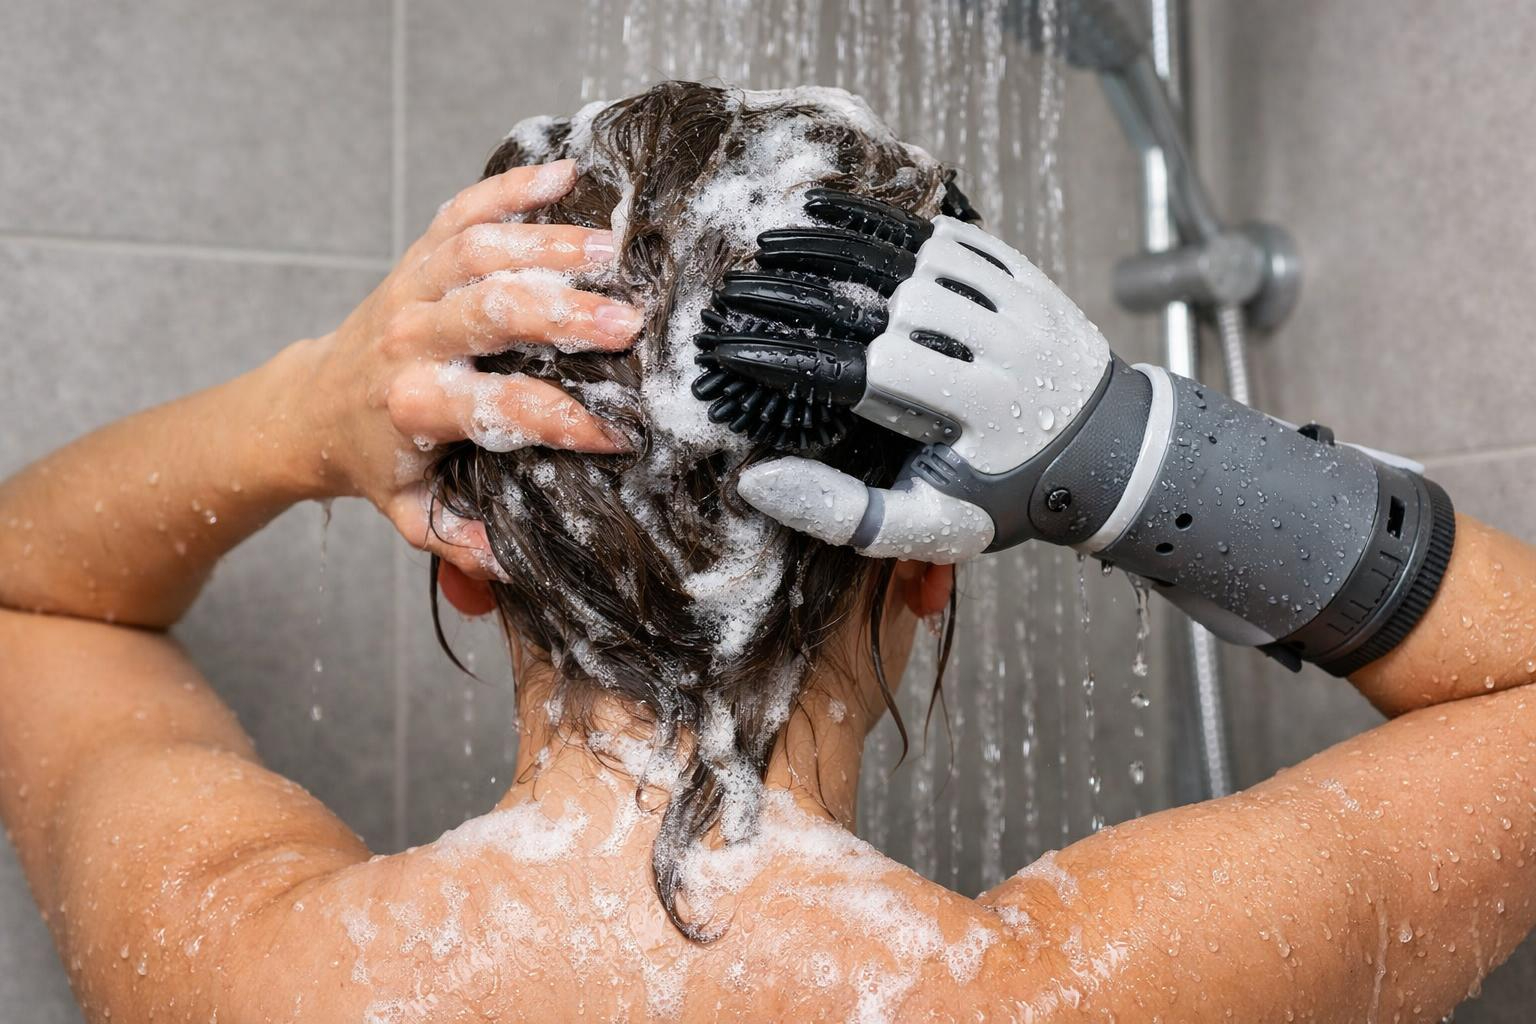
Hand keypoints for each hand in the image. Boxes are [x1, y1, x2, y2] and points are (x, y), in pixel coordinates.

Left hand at [291, 159, 642, 578]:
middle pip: (490, 310)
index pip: (500, 407)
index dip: (562, 420)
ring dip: (549, 245)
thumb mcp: (413, 512)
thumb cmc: (375, 460)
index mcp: (416, 404)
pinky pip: (463, 209)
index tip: (618, 433)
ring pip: (480, 248)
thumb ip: (459, 538)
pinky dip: (512, 186)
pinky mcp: (417, 256)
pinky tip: (566, 174)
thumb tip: (507, 565)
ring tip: (612, 249)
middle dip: (563, 314)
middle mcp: (411, 337)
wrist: (309, 405)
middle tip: (629, 321)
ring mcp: (413, 287)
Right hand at [693, 188, 1111, 562]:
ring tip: (770, 247)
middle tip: (735, 292)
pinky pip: (944, 235)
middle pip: (881, 306)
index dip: (786, 360)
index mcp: (980, 416)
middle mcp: (1003, 351)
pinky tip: (829, 211)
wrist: (1110, 454)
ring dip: (834, 248)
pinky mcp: (1021, 272)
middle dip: (796, 296)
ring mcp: (1017, 304)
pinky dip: (883, 222)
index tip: (728, 352)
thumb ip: (844, 512)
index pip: (860, 373)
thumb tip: (758, 481)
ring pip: (910, 260)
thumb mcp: (931, 527)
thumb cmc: (1006, 497)